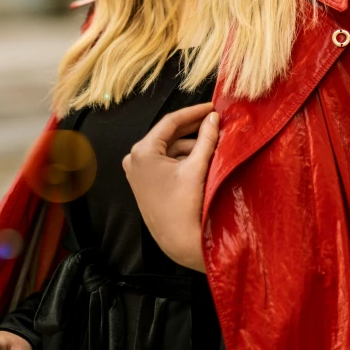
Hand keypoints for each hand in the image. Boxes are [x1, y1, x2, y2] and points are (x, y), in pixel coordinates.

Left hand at [122, 102, 219, 272]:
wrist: (177, 242)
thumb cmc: (184, 206)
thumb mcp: (197, 167)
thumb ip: (206, 139)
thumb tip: (213, 118)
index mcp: (142, 151)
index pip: (170, 121)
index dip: (193, 112)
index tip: (211, 107)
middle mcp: (134, 158)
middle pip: (168, 134)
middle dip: (193, 128)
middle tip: (214, 120)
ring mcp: (137, 171)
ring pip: (168, 148)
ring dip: (190, 144)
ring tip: (212, 140)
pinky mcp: (144, 182)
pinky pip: (165, 161)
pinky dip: (182, 157)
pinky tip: (201, 156)